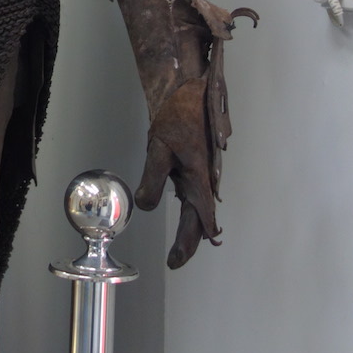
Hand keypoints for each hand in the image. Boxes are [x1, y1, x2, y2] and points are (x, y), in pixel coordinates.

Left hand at [134, 77, 218, 269]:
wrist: (192, 90)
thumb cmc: (177, 116)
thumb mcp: (159, 147)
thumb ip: (153, 177)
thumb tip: (146, 206)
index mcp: (199, 178)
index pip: (196, 221)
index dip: (186, 244)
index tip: (174, 261)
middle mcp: (206, 180)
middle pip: (201, 220)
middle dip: (189, 242)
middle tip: (175, 260)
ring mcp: (205, 173)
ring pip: (202, 208)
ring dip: (193, 228)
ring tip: (183, 246)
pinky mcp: (200, 166)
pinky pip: (200, 195)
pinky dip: (195, 211)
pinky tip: (190, 216)